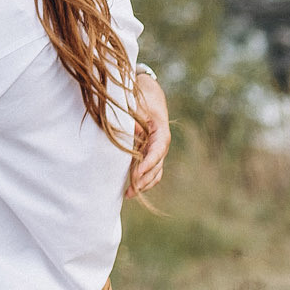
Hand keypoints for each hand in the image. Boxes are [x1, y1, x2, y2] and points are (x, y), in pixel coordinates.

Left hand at [126, 73, 169, 197]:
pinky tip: (130, 189)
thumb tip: (136, 134)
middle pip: (156, 168)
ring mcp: (156, 151)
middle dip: (144, 181)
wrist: (150, 94)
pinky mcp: (149, 153)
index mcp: (161, 134)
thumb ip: (137, 117)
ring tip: (128, 195)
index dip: (147, 165)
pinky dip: (142, 180)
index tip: (136, 175)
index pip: (156, 153)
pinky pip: (149, 171)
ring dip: (143, 185)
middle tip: (130, 191)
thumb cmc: (144, 98)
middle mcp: (161, 145)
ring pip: (154, 173)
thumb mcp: (140, 104)